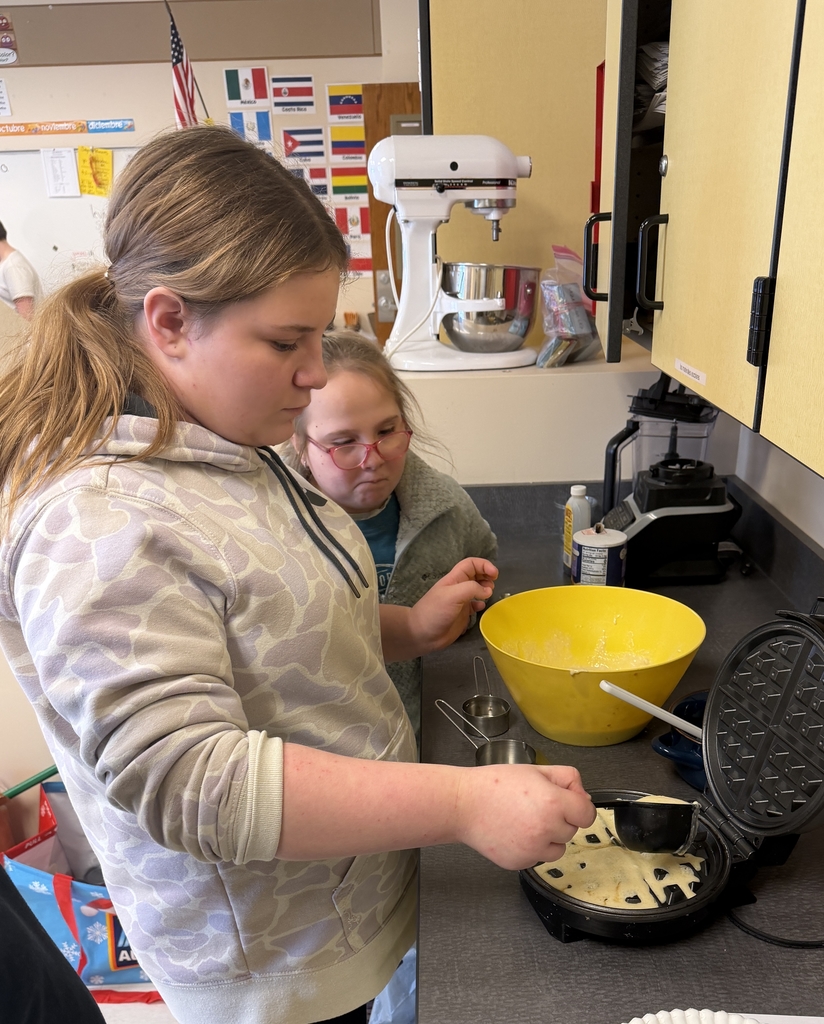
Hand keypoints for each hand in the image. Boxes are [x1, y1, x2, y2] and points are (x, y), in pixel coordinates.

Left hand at [407, 557, 497, 654]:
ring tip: (489, 595)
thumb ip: (471, 589)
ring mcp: (461, 601)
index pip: (471, 564)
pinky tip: (481, 607)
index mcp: (454, 579)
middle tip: (492, 585)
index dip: (484, 565)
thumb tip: (487, 590)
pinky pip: (475, 605)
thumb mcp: (452, 595)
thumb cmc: (435, 611)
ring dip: (486, 589)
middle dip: (486, 576)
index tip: (494, 574)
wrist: (422, 634)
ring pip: (477, 589)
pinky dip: (481, 604)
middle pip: (476, 575)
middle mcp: (459, 588)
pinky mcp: (462, 614)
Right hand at [455, 764, 595, 869]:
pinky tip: (514, 832)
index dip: (579, 806)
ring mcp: (533, 849)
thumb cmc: (494, 785)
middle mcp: (546, 828)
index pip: (587, 814)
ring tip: (525, 820)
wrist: (463, 805)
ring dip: (549, 837)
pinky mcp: (521, 863)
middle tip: (536, 805)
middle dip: (560, 819)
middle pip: (572, 830)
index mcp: (553, 802)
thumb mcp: (534, 770)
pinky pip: (538, 858)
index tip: (570, 803)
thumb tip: (583, 797)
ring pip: (558, 848)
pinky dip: (531, 848)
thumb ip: (566, 779)